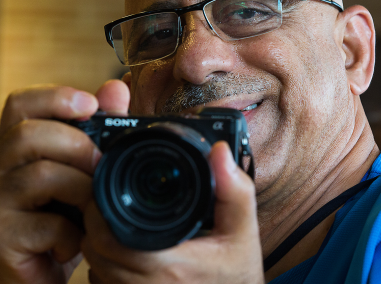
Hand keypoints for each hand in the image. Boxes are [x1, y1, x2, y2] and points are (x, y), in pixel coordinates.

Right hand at [0, 80, 129, 283]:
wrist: (43, 270)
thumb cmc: (64, 210)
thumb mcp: (83, 167)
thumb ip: (98, 126)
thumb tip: (116, 89)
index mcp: (18, 145)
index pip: (21, 104)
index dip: (54, 96)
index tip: (91, 104)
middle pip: (27, 135)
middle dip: (77, 145)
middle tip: (100, 163)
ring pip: (40, 176)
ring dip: (82, 187)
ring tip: (94, 203)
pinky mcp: (3, 239)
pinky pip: (47, 224)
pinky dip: (74, 231)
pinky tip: (76, 240)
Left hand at [82, 141, 263, 283]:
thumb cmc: (237, 274)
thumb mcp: (243, 230)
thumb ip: (233, 190)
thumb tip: (219, 151)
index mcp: (168, 266)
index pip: (108, 238)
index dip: (100, 210)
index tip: (110, 188)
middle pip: (95, 251)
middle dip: (97, 220)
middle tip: (112, 198)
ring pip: (95, 268)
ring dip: (100, 242)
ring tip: (118, 220)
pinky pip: (103, 283)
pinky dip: (106, 264)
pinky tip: (126, 248)